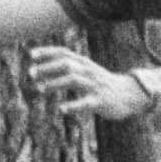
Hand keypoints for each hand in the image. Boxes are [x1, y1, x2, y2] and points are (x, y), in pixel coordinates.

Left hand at [26, 45, 153, 122]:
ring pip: (73, 80)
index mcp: (84, 63)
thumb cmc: (101, 83)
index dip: (47, 52)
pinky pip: (85, 102)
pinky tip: (61, 109)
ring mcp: (95, 85)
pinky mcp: (100, 101)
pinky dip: (72, 105)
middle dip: (47, 67)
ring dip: (54, 83)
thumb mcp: (86, 71)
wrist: (130, 95)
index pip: (64, 52)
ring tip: (39, 89)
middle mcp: (89, 71)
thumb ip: (68, 67)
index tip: (30, 54)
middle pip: (66, 64)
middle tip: (30, 73)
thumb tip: (40, 68)